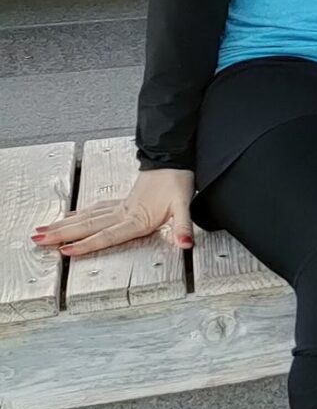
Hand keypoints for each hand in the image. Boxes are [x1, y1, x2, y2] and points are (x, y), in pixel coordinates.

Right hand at [31, 166, 193, 257]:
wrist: (173, 158)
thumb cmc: (177, 181)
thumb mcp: (184, 205)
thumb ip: (183, 226)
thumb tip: (186, 243)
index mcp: (137, 218)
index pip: (107, 235)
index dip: (87, 244)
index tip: (65, 250)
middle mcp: (123, 213)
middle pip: (88, 226)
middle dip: (62, 234)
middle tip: (38, 240)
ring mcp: (119, 207)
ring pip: (86, 217)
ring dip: (63, 225)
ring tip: (41, 232)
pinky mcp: (120, 202)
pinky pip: (94, 210)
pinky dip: (77, 215)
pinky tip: (66, 218)